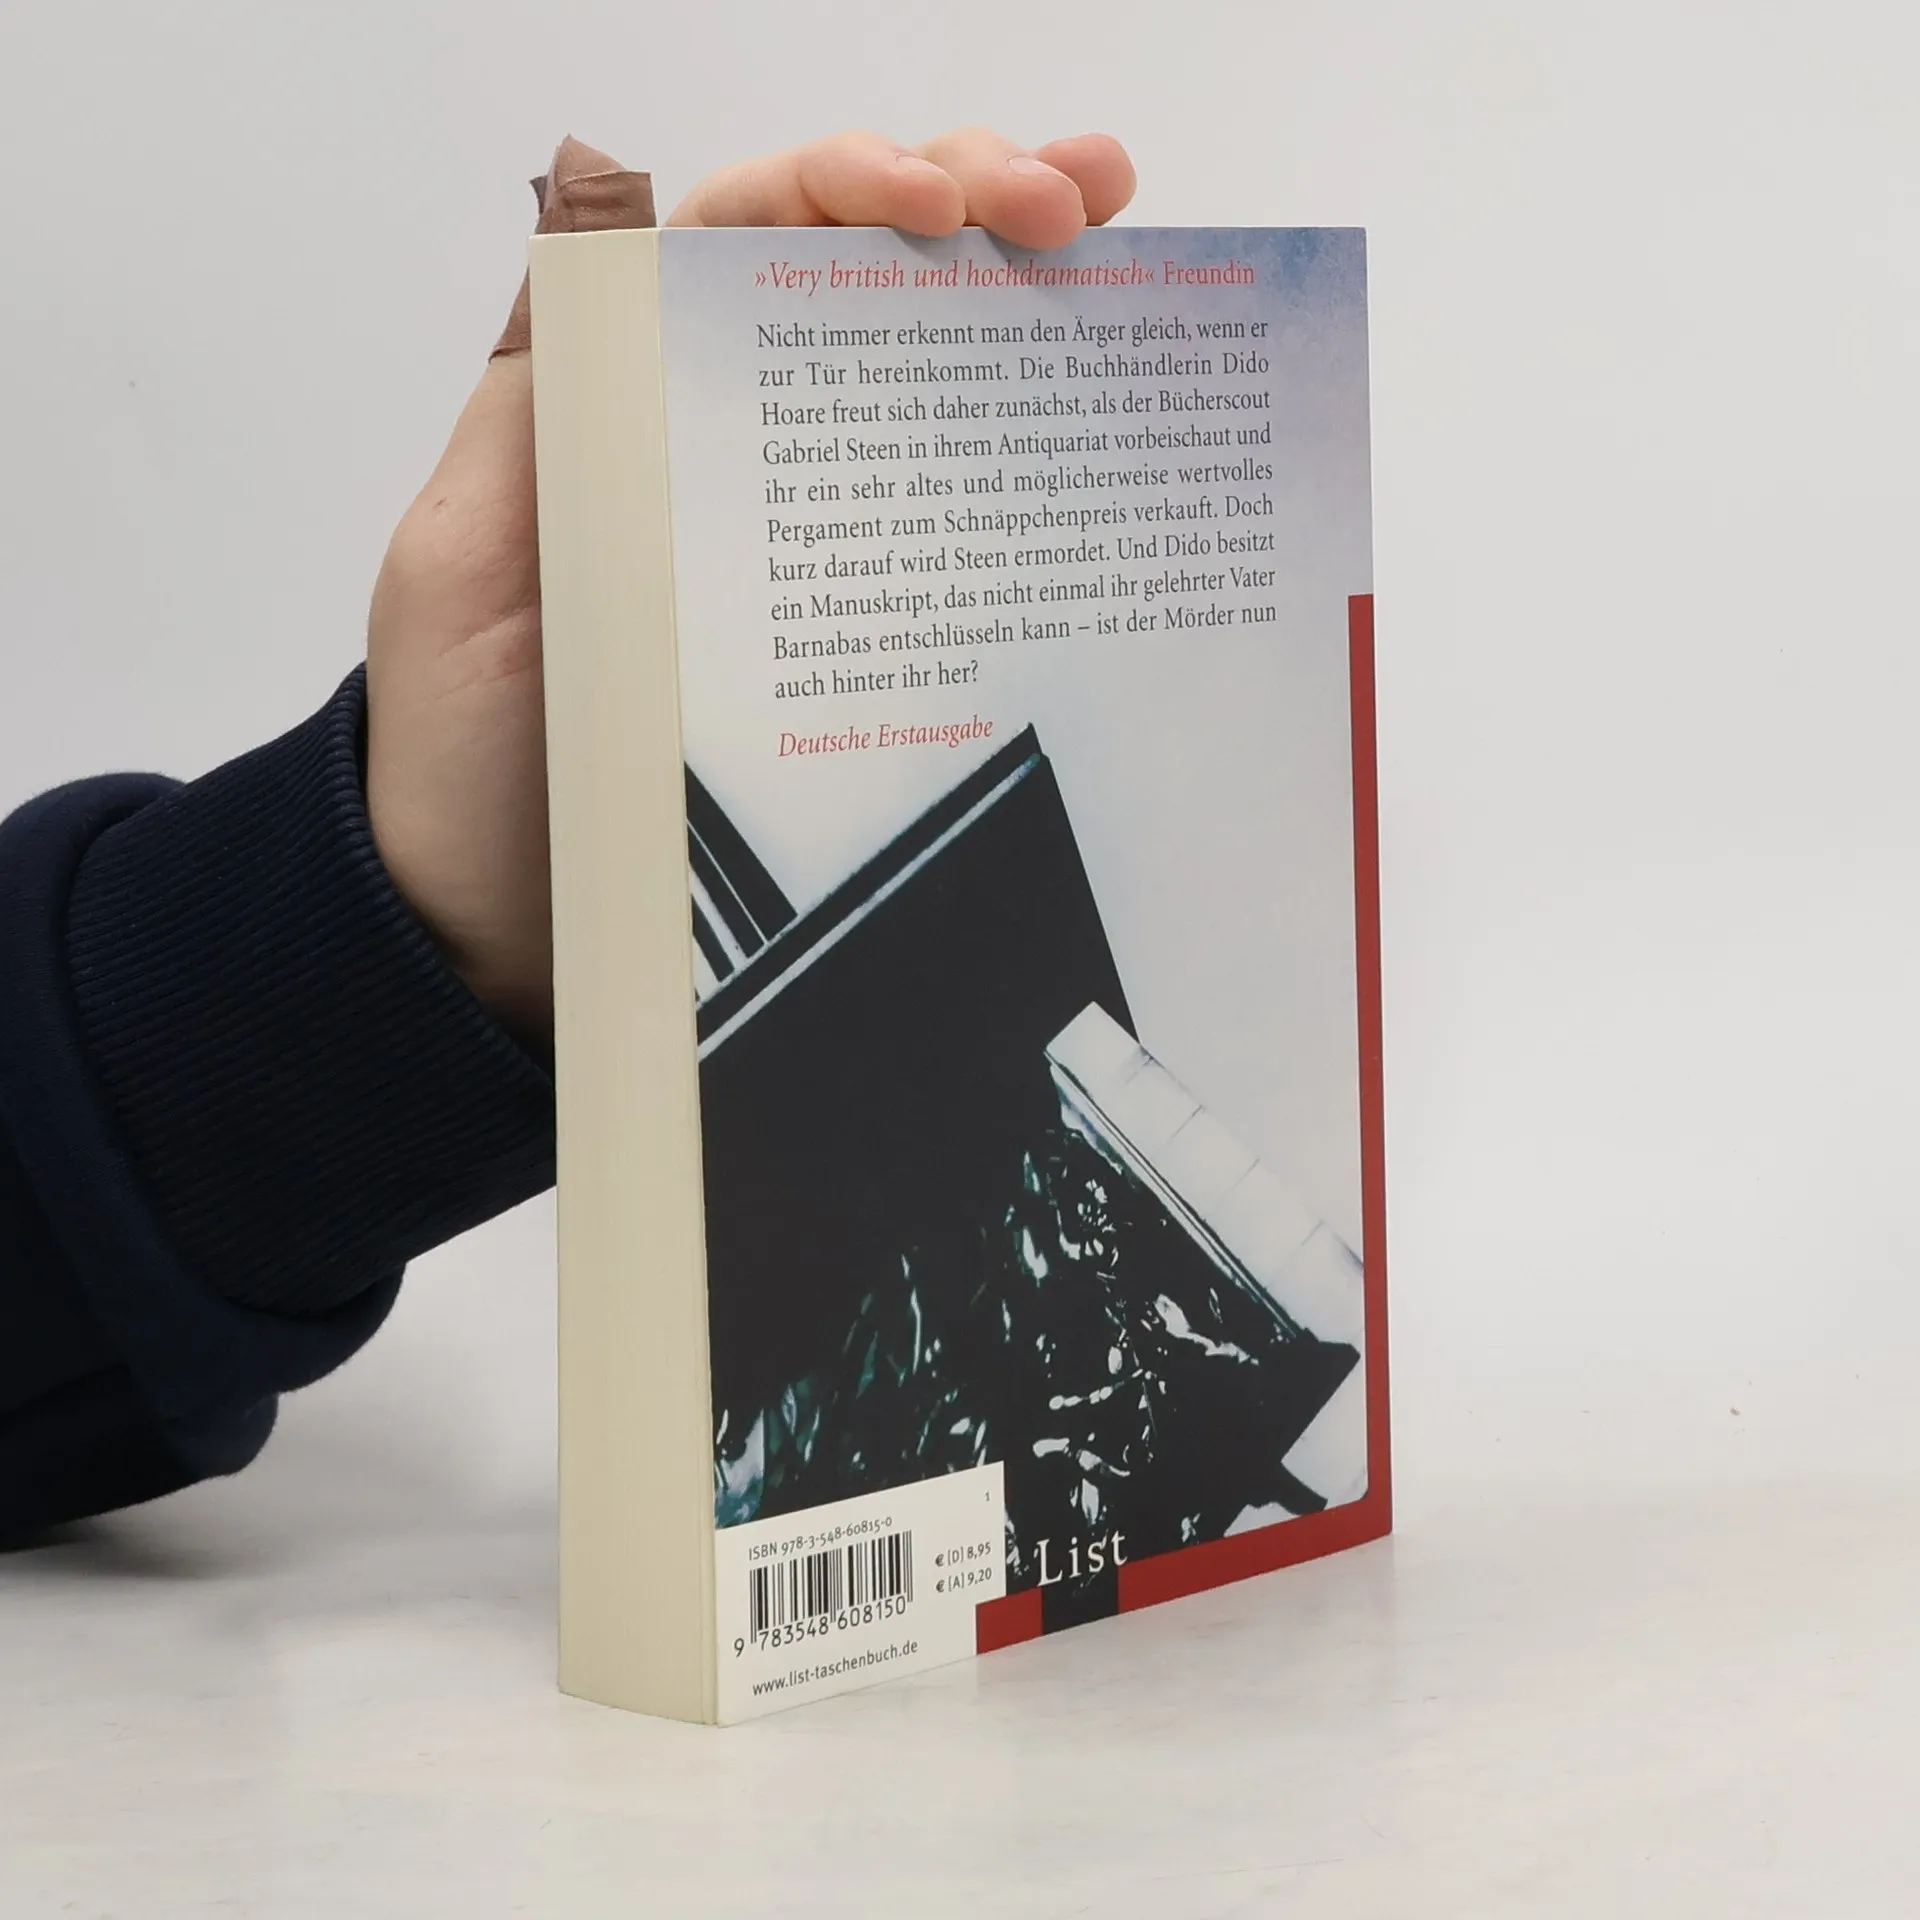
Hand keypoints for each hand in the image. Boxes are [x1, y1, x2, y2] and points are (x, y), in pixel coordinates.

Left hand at [364, 129, 1135, 1044]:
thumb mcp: (462, 570)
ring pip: (920, 381)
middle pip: (857, 278)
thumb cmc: (461, 764)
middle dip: (975, 198)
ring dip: (1025, 296)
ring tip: (1123, 249)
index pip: (742, 234)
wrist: (502, 937)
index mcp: (624, 403)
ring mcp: (798, 546)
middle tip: (1079, 201)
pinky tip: (1103, 430)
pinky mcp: (849, 642)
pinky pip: (945, 534)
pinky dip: (1027, 466)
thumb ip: (532, 414)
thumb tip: (616, 241)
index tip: (942, 207)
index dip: (846, 183)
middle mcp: (724, 449)